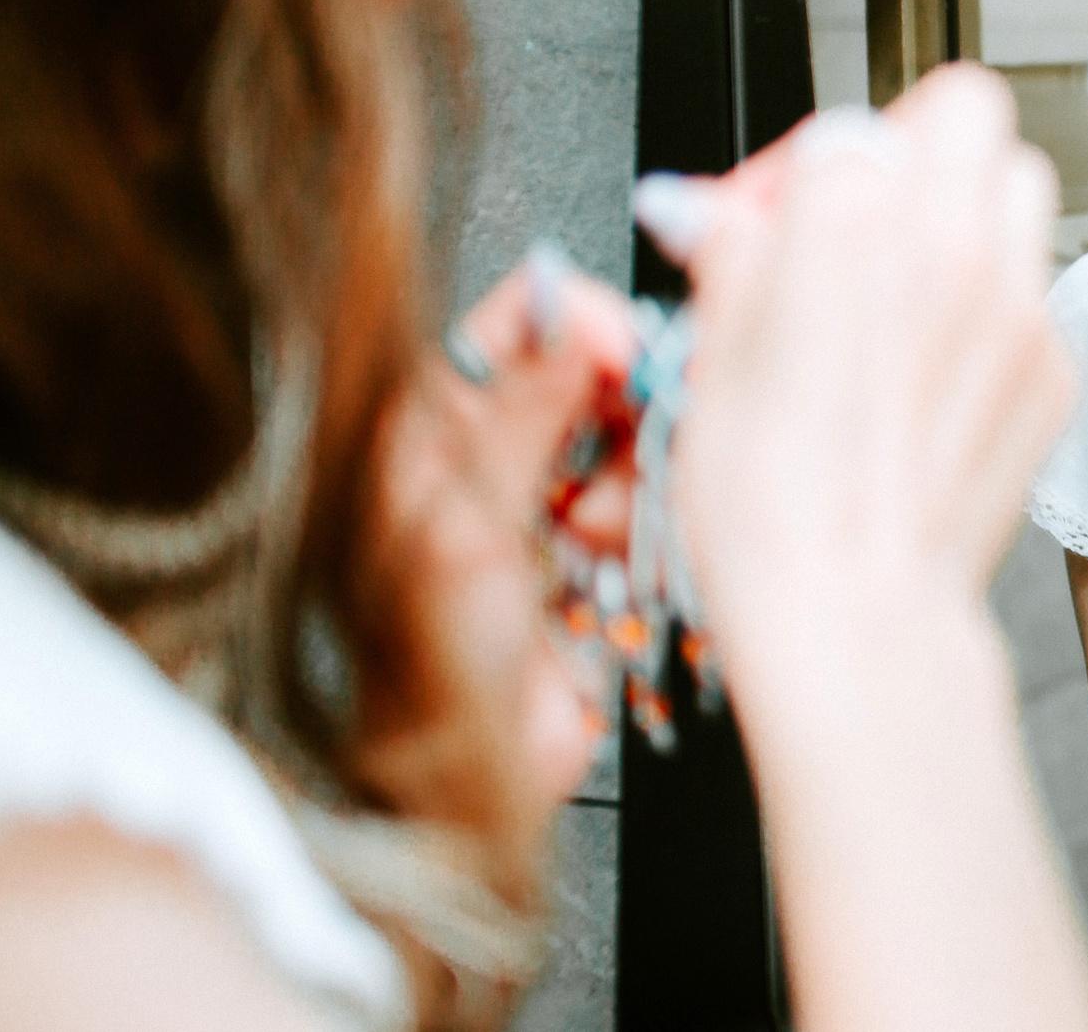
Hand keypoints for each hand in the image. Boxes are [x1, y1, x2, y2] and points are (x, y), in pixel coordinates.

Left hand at [350, 254, 639, 890]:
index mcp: (436, 418)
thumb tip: (575, 322)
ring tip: (596, 538)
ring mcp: (557, 491)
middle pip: (601, 369)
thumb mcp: (466, 522)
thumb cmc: (425, 660)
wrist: (467, 775)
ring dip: (635, 483)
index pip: (524, 313)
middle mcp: (499, 441)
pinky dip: (654, 526)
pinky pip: (662, 498)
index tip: (623, 353)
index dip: (583, 321)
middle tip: (613, 455)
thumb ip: (523, 412)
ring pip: (641, 434)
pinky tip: (617, 567)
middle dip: (623, 414)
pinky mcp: (610, 543)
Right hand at [663, 65, 1074, 646]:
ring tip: (901, 285)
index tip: (772, 218)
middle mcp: (951, 243)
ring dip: (963, 212)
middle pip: (962, 116)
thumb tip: (730, 216)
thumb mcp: (708, 354)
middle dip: (911, 149)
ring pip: (1018, 189)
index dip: (800, 167)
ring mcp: (1018, 303)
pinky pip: (1034, 288)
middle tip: (859, 215)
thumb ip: (734, 251)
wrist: (855, 616)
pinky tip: (930, 368)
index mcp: (849, 218)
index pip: (844, 124)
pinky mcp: (1053, 365)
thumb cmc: (770, 508)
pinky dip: (989, 304)